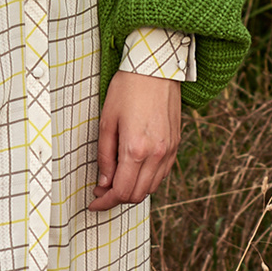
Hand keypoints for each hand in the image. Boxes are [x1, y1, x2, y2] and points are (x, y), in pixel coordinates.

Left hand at [91, 72, 181, 211]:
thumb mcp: (106, 122)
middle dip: (117, 199)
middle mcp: (157, 154)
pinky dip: (147, 179)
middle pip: (138, 195)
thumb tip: (104, 183)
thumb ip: (105, 156)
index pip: (122, 191)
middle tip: (102, 191)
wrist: (155, 68)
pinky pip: (162, 174)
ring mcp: (169, 150)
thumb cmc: (127, 89)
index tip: (95, 202)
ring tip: (117, 181)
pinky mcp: (176, 144)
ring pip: (152, 187)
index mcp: (136, 149)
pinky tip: (135, 170)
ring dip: (133, 190)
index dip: (106, 202)